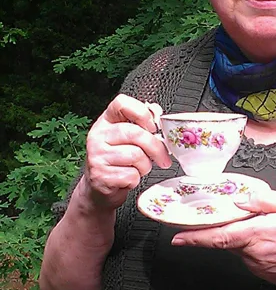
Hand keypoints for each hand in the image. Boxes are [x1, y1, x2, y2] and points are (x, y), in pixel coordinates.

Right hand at [82, 94, 171, 210]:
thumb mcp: (129, 137)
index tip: (153, 127)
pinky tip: (129, 177)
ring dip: (146, 165)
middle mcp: (98, 134)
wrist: (102, 186)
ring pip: (136, 156)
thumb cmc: (120, 158)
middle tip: (163, 157)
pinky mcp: (100, 175)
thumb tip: (157, 113)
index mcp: (107, 120)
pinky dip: (136, 178)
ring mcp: (97, 154)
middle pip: (136, 133)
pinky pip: (131, 175)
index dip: (142, 113)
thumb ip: (142, 123)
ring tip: (140, 167)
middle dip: (156, 147)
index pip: (122, 103)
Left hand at [171, 190, 275, 289]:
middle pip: (228, 238)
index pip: (220, 235)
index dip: (195, 237)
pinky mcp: (266, 273)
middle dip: (222, 226)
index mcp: (261, 234)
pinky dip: (253, 243)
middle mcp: (257, 254)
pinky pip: (251, 254)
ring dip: (243, 234)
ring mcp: (261, 266)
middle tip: (226, 215)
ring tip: (267, 225)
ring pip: (240, 246)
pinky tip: (273, 237)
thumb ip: (267, 199)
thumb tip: (244, 197)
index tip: (178, 236)